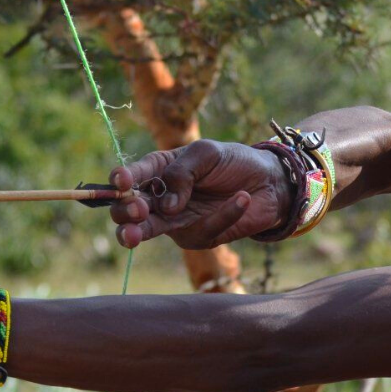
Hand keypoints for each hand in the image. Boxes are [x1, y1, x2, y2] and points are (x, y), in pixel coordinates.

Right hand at [108, 139, 294, 249]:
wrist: (269, 182)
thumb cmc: (233, 162)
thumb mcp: (207, 154)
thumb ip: (182, 172)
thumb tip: (167, 206)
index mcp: (157, 169)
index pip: (131, 176)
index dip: (121, 180)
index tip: (122, 182)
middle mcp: (160, 198)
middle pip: (127, 211)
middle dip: (125, 213)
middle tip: (135, 211)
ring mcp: (175, 221)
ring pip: (148, 232)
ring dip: (140, 232)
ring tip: (134, 233)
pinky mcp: (198, 237)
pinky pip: (202, 232)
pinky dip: (224, 216)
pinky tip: (243, 198)